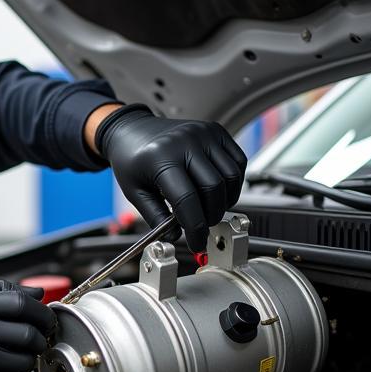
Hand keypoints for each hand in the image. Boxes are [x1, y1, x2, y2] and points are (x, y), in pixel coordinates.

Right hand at [0, 281, 54, 371]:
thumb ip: (0, 291)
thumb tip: (37, 293)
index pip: (22, 305)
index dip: (42, 312)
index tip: (46, 319)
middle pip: (28, 336)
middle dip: (39, 338)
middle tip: (36, 339)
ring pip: (23, 364)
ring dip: (27, 360)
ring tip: (16, 354)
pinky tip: (2, 370)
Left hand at [96, 103, 247, 250]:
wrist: (132, 130)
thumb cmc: (132, 159)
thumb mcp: (135, 192)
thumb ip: (156, 217)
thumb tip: (176, 237)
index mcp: (161, 158)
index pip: (186, 199)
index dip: (195, 227)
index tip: (196, 242)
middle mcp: (185, 142)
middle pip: (213, 188)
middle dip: (211, 215)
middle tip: (203, 226)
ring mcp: (203, 133)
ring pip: (230, 176)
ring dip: (226, 200)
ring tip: (210, 209)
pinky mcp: (216, 130)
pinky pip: (238, 161)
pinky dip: (234, 182)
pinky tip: (219, 191)